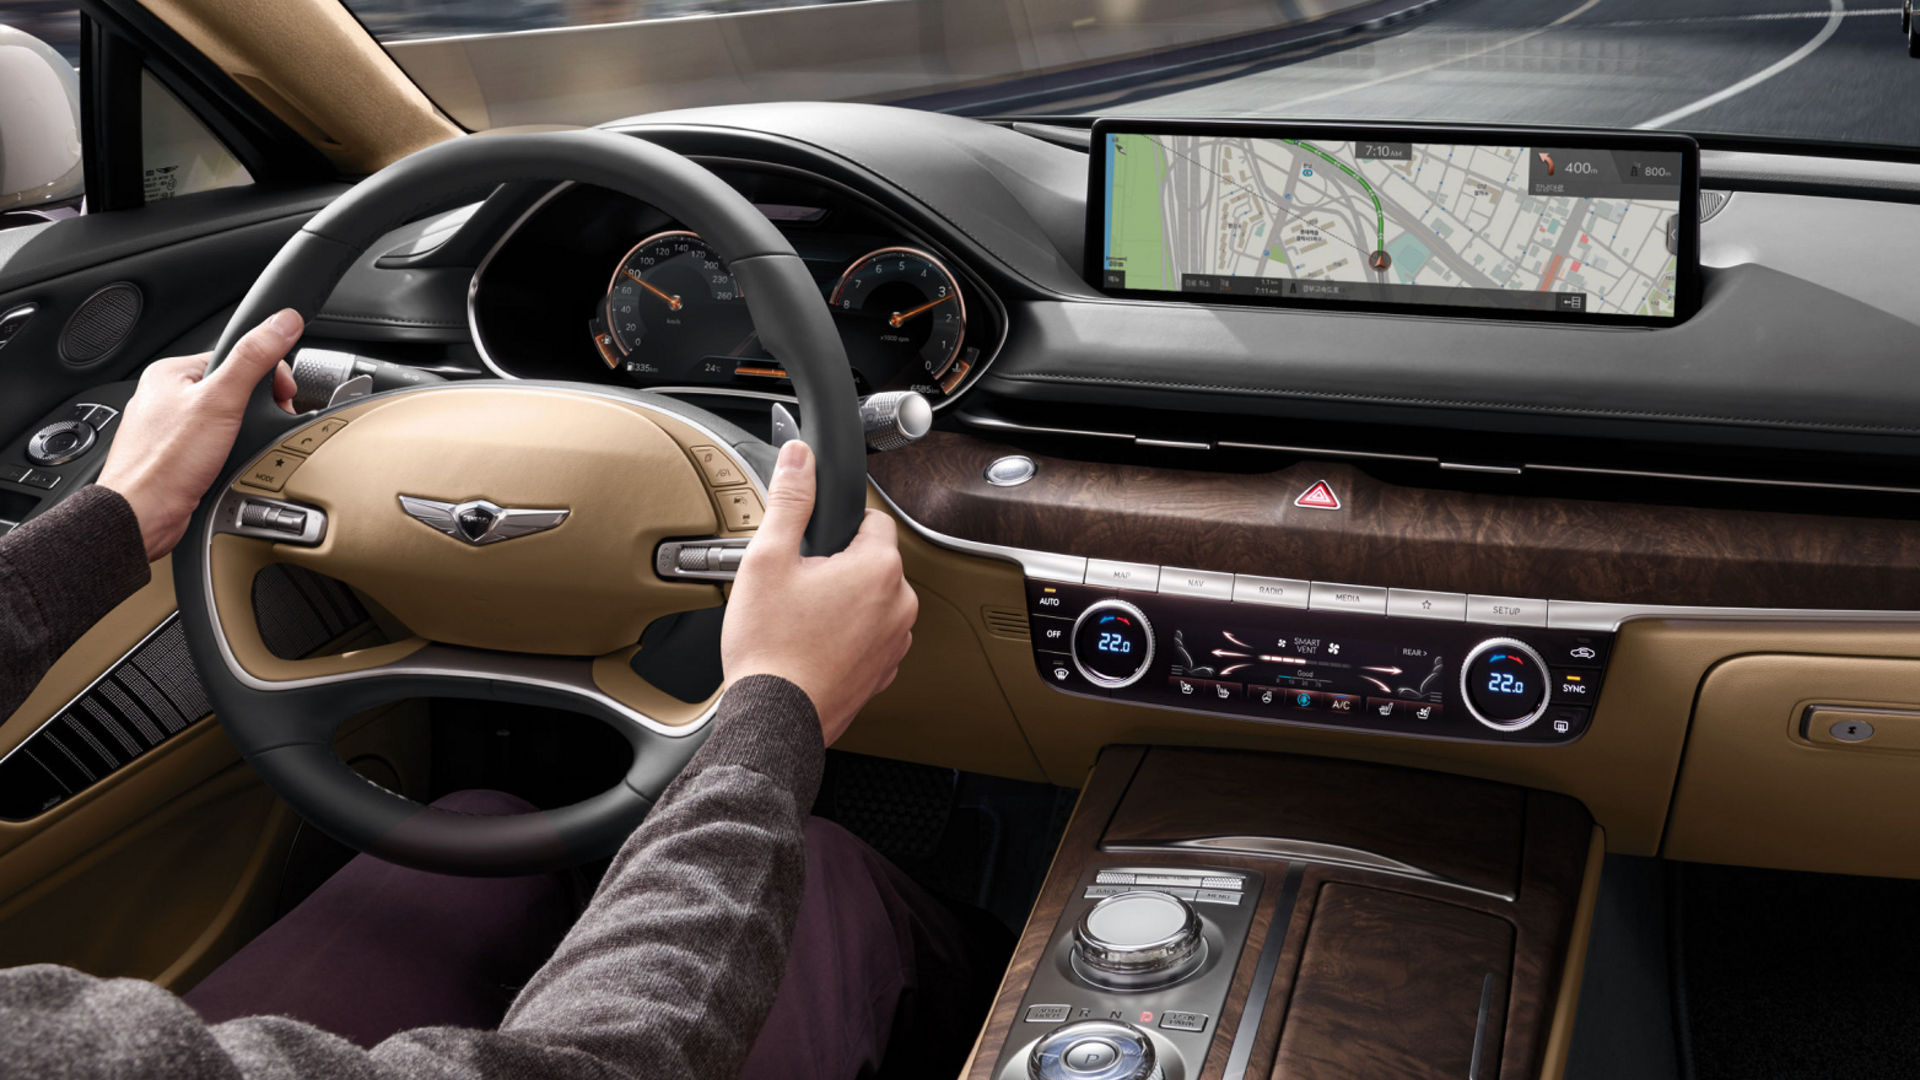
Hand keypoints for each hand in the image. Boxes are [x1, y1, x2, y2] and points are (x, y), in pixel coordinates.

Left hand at [96, 310, 302, 560]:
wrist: (141, 516)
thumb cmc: (165, 463)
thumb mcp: (220, 401)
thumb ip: (253, 359)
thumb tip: (282, 322)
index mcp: (171, 372)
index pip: (235, 356)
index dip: (267, 375)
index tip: (282, 396)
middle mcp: (166, 396)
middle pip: (233, 388)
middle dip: (257, 408)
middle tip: (261, 427)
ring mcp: (170, 427)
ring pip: (225, 418)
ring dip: (244, 433)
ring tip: (242, 449)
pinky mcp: (176, 455)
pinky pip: (215, 443)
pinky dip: (230, 452)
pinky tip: (229, 464)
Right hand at [721, 440, 916, 745]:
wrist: (775, 719)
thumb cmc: (770, 647)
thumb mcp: (768, 559)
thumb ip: (791, 500)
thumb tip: (802, 457)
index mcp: (879, 568)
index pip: (872, 520)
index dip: (834, 528)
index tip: (808, 548)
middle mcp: (900, 605)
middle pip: (871, 561)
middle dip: (837, 567)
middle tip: (796, 588)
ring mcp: (896, 642)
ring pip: (870, 600)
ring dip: (842, 602)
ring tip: (800, 621)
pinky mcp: (884, 671)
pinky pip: (869, 636)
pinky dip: (846, 636)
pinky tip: (810, 646)